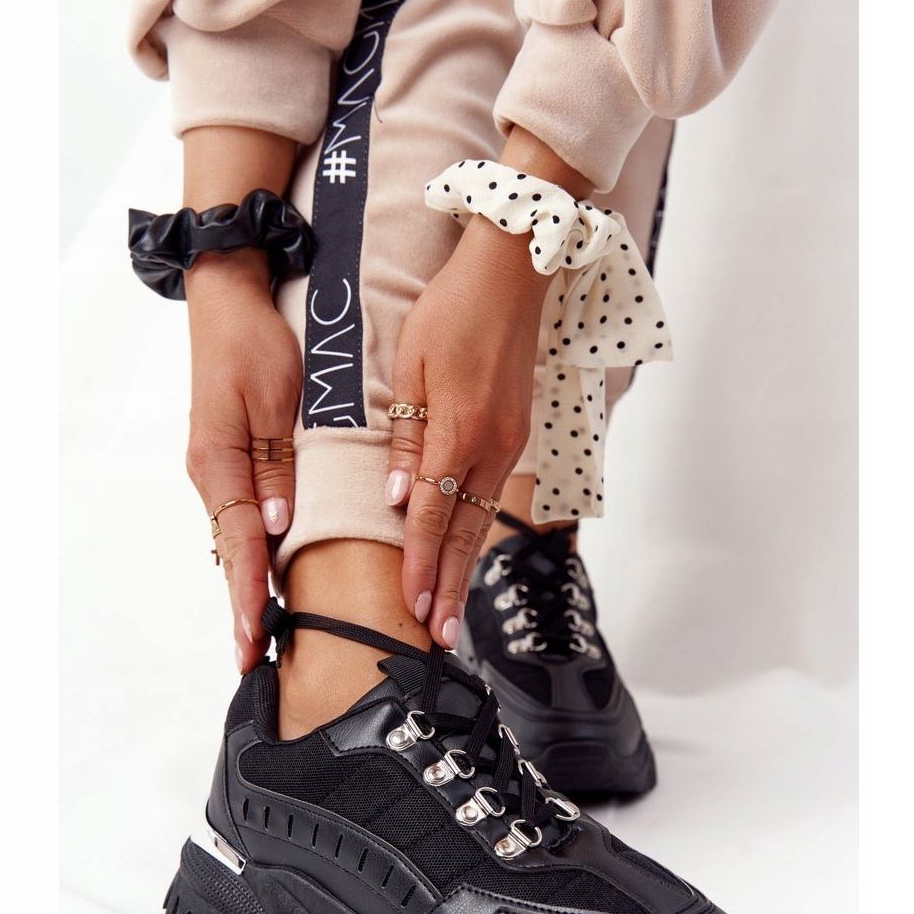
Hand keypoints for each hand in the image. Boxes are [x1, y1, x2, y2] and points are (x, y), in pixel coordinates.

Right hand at [184, 252, 301, 672]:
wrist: (230, 299)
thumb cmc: (256, 344)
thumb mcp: (273, 399)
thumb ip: (275, 464)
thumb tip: (277, 524)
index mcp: (220, 463)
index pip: (240, 543)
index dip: (248, 595)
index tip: (255, 639)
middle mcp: (214, 474)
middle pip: (233, 553)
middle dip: (243, 607)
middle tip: (254, 660)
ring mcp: (220, 469)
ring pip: (236, 540)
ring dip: (247, 586)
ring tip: (258, 637)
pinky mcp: (231, 460)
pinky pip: (242, 518)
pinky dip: (251, 554)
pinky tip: (262, 580)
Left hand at [385, 217, 548, 646]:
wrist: (512, 275)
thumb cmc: (452, 312)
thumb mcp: (412, 368)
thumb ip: (407, 438)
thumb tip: (399, 499)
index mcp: (459, 433)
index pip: (433, 517)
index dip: (419, 566)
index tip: (411, 609)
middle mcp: (491, 448)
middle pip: (464, 534)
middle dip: (448, 587)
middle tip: (439, 638)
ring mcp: (509, 444)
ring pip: (481, 521)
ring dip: (462, 569)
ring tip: (451, 613)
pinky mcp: (514, 435)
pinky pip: (491, 497)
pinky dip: (475, 534)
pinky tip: (464, 555)